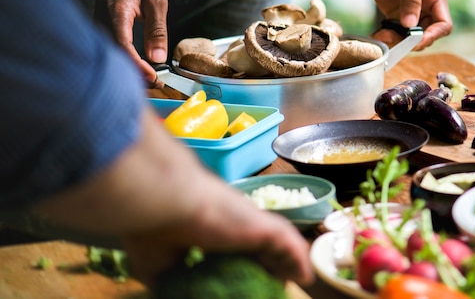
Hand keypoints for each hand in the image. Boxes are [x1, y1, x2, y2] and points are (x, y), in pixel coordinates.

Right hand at [33, 108, 313, 286]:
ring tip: (293, 280)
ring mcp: (250, 221)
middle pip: (258, 244)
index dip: (240, 261)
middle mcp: (233, 220)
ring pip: (277, 241)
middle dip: (266, 263)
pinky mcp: (262, 225)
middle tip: (272, 285)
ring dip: (286, 260)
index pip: (230, 246)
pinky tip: (305, 277)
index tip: (244, 280)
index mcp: (208, 226)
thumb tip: (175, 292)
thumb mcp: (158, 264)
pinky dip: (297, 258)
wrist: (163, 201)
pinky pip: (288, 244)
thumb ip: (174, 278)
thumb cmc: (154, 228)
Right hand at [105, 0, 167, 87]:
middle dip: (137, 75)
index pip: (123, 46)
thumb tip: (159, 58)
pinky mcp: (101, 35)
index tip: (154, 77)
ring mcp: (99, 31)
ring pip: (113, 58)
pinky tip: (143, 70)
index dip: (137, 65)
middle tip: (159, 85)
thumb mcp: (155, 1)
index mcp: (116, 15)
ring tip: (154, 81)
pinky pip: (113, 53)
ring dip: (133, 72)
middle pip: (116, 58)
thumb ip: (157, 29)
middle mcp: (103, 25)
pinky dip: (128, 64)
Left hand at [363, 0, 452, 49]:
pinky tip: (376, 36)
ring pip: (408, 38)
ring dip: (396, 42)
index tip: (416, 40)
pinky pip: (394, 33)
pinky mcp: (395, 16)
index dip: (432, 36)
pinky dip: (386, 38)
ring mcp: (409, 14)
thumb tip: (410, 25)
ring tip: (381, 37)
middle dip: (410, 42)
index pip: (443, 26)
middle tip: (393, 40)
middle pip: (425, 36)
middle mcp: (425, 9)